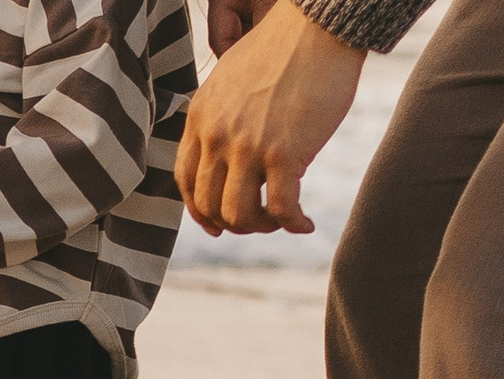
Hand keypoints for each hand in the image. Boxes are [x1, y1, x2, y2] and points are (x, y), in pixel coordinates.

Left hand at [178, 0, 363, 234]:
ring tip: (280, 222)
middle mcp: (216, 136)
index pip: (185, 181)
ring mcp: (247, 147)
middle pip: (209, 204)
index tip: (216, 223)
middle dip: (232, 223)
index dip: (199, 210)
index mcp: (199, 119)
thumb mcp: (231, 82)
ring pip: (239, 214)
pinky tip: (304, 225)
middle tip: (257, 223)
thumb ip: (221, 118)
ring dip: (259, 227)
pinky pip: (281, 208)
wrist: (318, 26)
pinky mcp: (283, 153)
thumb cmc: (283, 49)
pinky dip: (292, 223)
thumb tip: (232, 155)